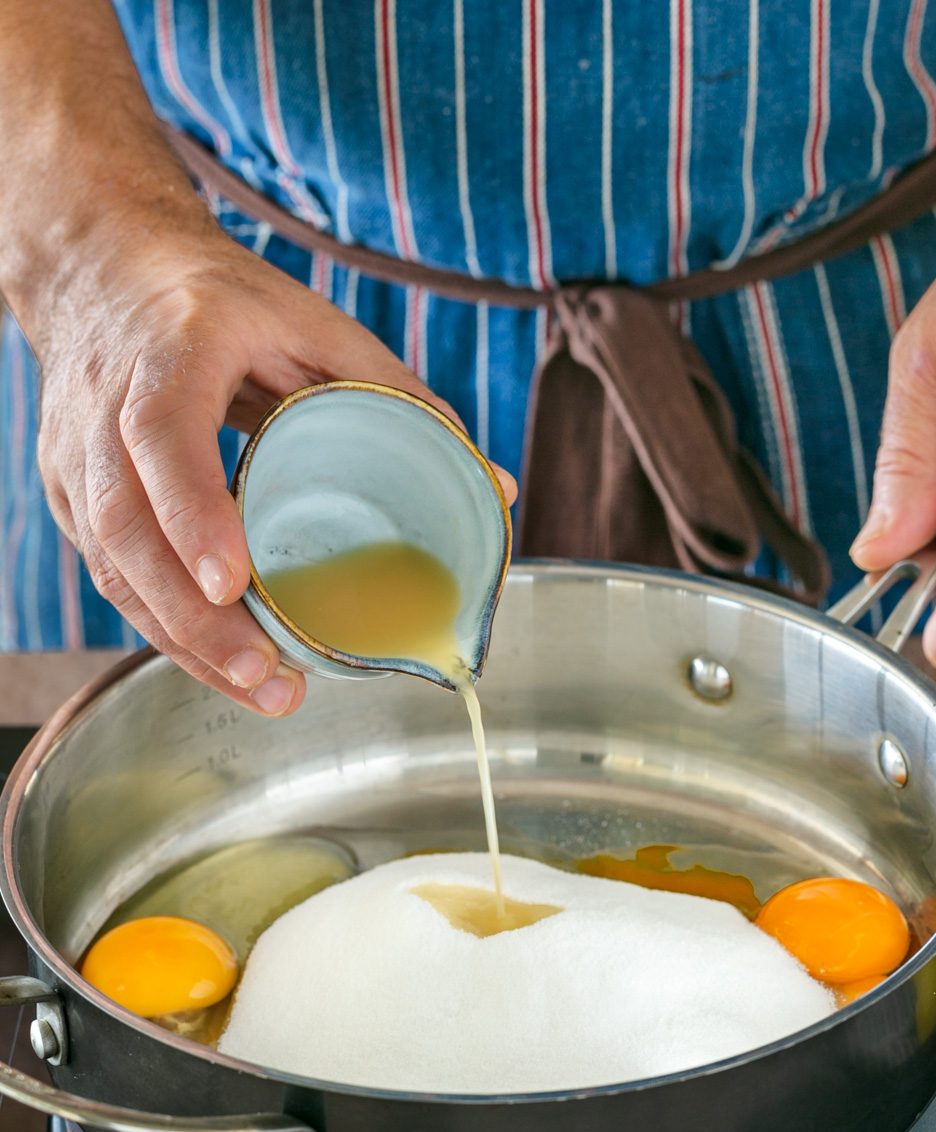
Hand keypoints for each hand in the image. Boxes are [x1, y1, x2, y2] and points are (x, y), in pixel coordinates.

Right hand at [31, 222, 515, 714]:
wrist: (108, 269)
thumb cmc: (224, 301)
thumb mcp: (318, 327)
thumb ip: (403, 401)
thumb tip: (496, 489)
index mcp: (174, 348)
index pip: (163, 434)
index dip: (192, 510)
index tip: (232, 580)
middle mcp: (108, 402)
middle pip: (127, 524)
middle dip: (192, 613)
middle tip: (264, 672)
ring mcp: (74, 453)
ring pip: (111, 563)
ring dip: (182, 639)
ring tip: (260, 687)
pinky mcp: (67, 492)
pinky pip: (110, 574)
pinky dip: (165, 628)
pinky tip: (222, 665)